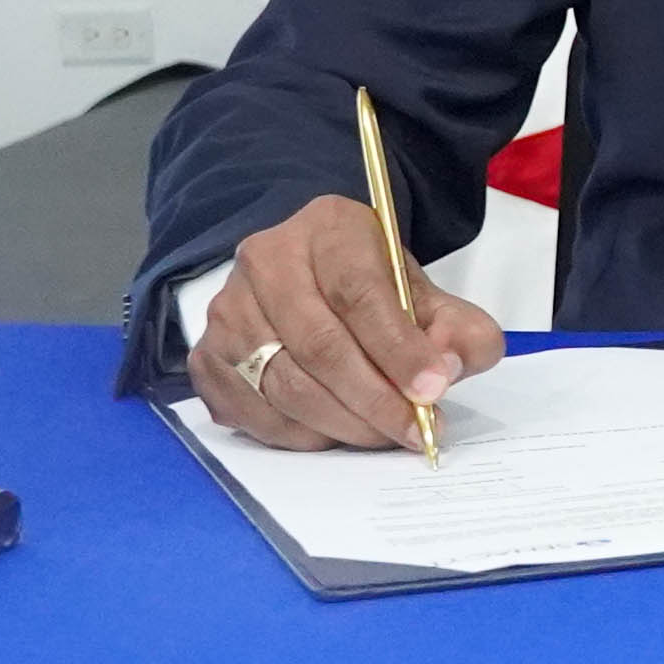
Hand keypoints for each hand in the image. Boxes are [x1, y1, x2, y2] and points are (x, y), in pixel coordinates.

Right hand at [191, 195, 505, 450]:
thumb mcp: (428, 295)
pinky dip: (299, 435)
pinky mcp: (206, 355)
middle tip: (413, 429)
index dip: (397, 348)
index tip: (432, 390)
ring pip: (283, 385)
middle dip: (374, 399)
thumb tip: (446, 369)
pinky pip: (251, 411)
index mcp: (328, 229)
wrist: (312, 283)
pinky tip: (335, 433)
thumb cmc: (374, 291)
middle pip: (318, 345)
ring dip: (341, 423)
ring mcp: (227, 309)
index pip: (359, 292)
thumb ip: (456, 328)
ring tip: (382, 434)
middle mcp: (265, 260)